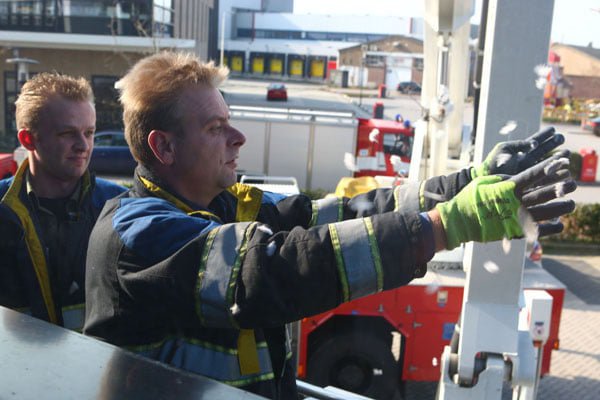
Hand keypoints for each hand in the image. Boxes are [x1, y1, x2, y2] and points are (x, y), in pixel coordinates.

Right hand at [437, 152, 575, 248]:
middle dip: (559, 188)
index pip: (532, 175)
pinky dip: (549, 229)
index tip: (562, 162)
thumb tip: (520, 178)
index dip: (548, 168)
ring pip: (543, 212)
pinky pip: (535, 230)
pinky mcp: (513, 231)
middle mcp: (514, 202)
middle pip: (542, 193)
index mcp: (507, 187)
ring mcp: (514, 217)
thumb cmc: (470, 198)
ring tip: (571, 205)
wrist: (460, 220)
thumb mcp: (485, 181)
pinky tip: (559, 225)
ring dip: (559, 208)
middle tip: (573, 184)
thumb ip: (504, 178)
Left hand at [473, 127, 565, 177]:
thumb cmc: (492, 164)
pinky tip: (563, 169)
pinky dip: (553, 172)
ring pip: (545, 162)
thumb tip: (534, 143)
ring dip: (556, 157)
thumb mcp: (504, 149)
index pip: (533, 142)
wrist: (485, 180)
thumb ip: (519, 145)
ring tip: (566, 152)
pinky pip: (544, 175)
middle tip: (562, 137)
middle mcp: (525, 161)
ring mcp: (527, 170)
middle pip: (542, 150)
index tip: (553, 129)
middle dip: (552, 144)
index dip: (543, 136)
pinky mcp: (529, 180)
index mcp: (518, 152)